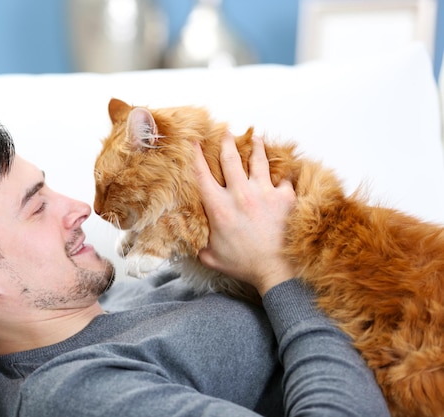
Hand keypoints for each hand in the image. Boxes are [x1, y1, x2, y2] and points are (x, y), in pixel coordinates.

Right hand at [193, 133, 295, 295]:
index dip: (195, 155)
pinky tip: (283, 169)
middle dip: (226, 141)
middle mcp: (239, 195)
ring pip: (258, 160)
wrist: (275, 271)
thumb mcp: (211, 256)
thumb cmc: (244, 264)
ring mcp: (264, 193)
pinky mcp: (284, 198)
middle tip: (226, 132)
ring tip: (255, 138)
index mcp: (218, 207)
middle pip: (230, 158)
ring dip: (255, 147)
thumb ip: (199, 244)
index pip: (202, 174)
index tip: (193, 142)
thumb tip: (188, 240)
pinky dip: (282, 173)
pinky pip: (284, 178)